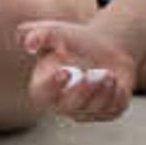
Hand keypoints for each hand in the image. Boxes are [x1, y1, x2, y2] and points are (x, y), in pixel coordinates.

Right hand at [14, 18, 136, 120]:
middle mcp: (61, 105)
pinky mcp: (106, 112)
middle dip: (84, 90)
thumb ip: (38, 35)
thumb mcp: (55, 32)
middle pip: (70, 106)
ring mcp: (85, 112)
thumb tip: (28, 45)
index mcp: (43, 88)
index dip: (52, 86)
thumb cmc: (74, 40)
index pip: (43, 94)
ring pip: (95, 109)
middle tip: (96, 73)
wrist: (105, 47)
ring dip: (104, 90)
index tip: (64, 72)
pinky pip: (113, 108)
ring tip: (109, 73)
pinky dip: (117, 93)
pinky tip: (116, 80)